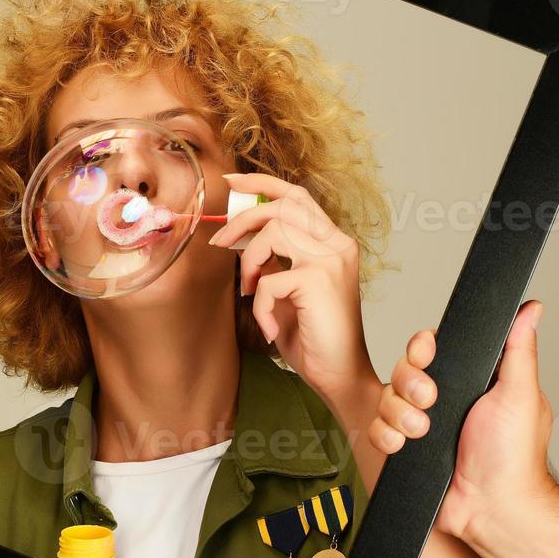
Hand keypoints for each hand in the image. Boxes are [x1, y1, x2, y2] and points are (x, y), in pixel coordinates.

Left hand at [207, 172, 376, 418]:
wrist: (339, 376)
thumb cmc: (313, 335)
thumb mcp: (287, 289)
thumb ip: (274, 259)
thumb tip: (240, 234)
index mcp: (333, 242)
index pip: (298, 197)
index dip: (263, 184)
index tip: (231, 181)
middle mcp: (338, 244)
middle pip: (283, 206)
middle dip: (243, 220)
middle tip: (219, 242)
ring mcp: (332, 259)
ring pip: (274, 233)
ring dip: (250, 262)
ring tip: (251, 291)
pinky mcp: (320, 280)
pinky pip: (269, 279)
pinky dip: (259, 304)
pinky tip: (270, 327)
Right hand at [367, 300, 557, 538]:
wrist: (492, 508)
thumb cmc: (515, 457)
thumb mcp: (521, 394)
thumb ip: (519, 348)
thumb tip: (532, 308)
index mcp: (470, 381)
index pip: (435, 349)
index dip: (424, 346)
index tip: (427, 351)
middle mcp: (444, 400)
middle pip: (405, 369)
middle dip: (410, 381)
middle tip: (429, 399)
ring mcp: (422, 424)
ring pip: (388, 398)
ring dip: (399, 412)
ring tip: (421, 430)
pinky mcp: (405, 449)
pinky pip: (377, 429)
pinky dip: (385, 435)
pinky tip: (403, 444)